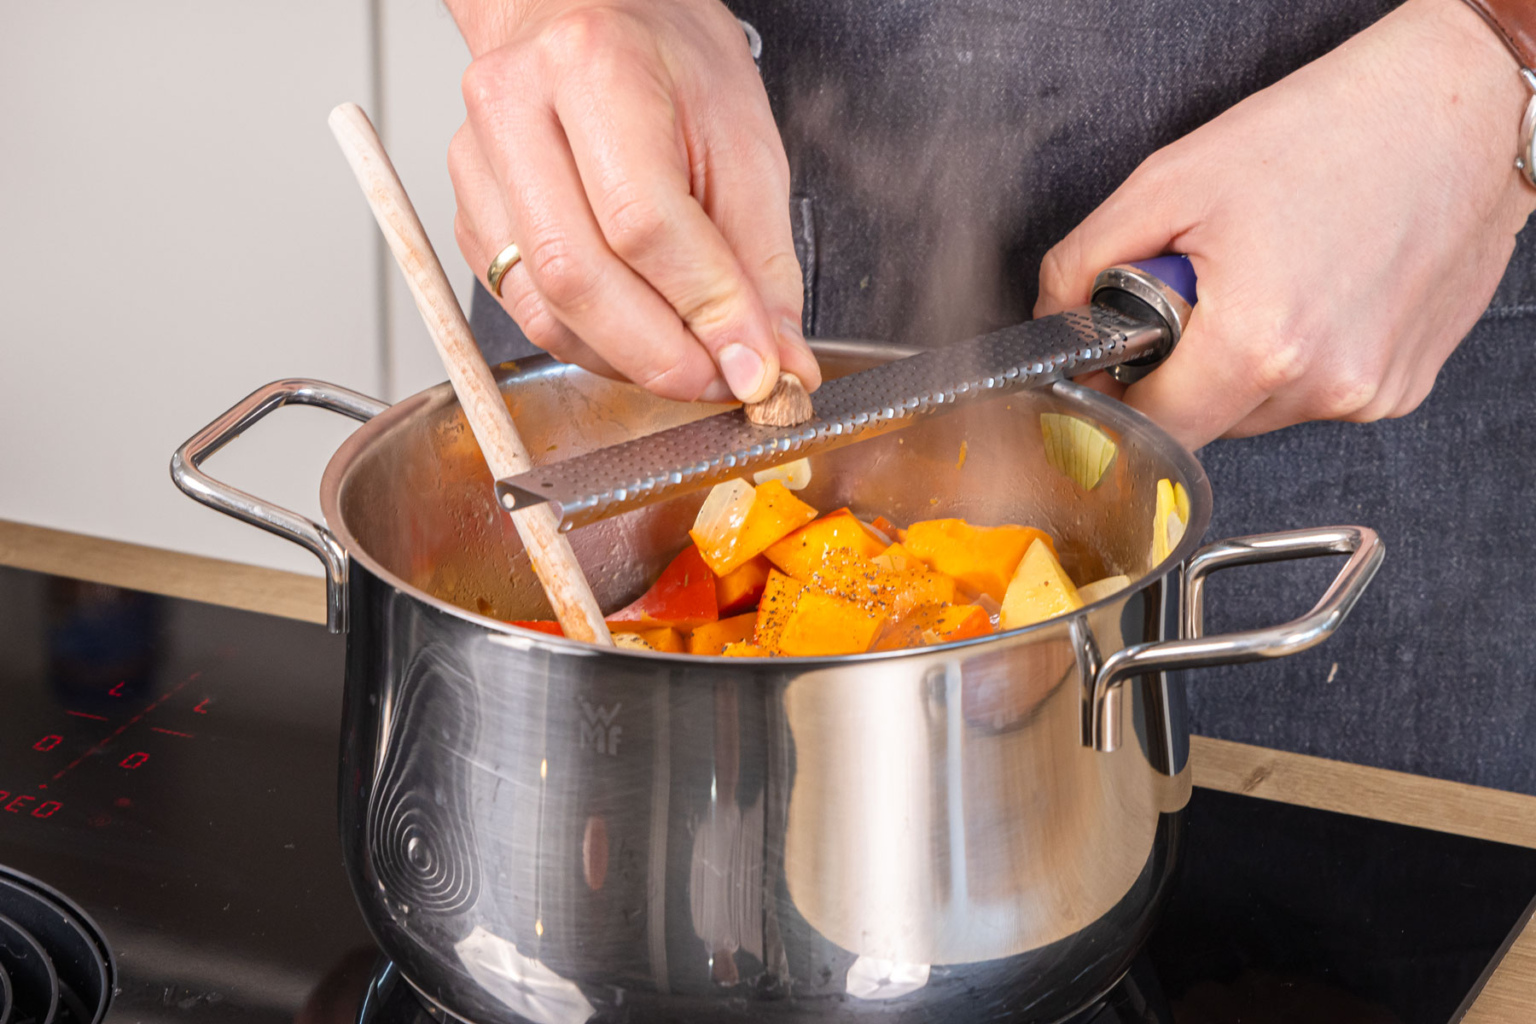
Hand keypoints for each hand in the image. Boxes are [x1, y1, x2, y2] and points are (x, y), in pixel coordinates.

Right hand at [446, 0, 819, 403]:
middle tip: (722, 379)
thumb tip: (772, 360)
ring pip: (543, 308)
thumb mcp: (744, 140)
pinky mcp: (468, 213)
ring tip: (690, 359)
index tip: (756, 363)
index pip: (644, 223)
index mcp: (595, 68)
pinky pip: (526, 308)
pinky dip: (591, 343)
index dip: (706, 310)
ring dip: (626, 360)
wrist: (588, 14)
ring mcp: (477, 164)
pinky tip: (639, 332)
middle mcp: (517, 110)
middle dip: (661, 355)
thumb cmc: (665, 59)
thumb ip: (761, 261)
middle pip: (576, 276)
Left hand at [1036, 0, 1535, 449]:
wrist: (1460, 108)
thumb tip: (1053, 320)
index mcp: (1258, 344)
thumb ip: (1084, 265)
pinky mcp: (1402, 389)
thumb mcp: (1170, 182)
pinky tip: (1317, 290)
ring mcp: (1371, 394)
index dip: (1119, 396)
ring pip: (1258, 412)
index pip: (1149, 428)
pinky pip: (1314, 396)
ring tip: (1270, 277)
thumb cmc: (1331, 130)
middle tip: (1205, 289)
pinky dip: (1298, 356)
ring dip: (1241, 364)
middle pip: (1205, 423)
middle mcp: (1324, 385)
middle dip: (1182, 369)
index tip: (1114, 363)